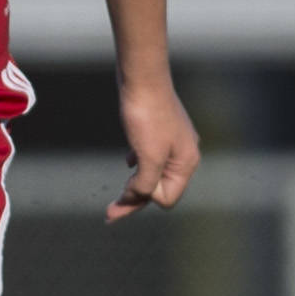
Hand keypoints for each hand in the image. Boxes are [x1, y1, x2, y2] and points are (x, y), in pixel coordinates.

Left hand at [108, 81, 200, 220]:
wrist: (142, 78)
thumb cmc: (146, 116)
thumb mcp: (147, 155)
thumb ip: (144, 182)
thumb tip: (136, 198)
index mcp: (186, 163)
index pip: (166, 198)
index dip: (144, 196)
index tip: (127, 185)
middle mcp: (183, 155)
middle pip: (157, 189)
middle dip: (133, 201)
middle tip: (108, 217)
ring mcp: (172, 143)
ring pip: (152, 173)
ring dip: (134, 184)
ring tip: (116, 200)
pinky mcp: (159, 131)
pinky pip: (150, 156)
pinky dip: (137, 164)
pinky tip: (128, 162)